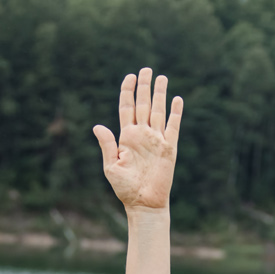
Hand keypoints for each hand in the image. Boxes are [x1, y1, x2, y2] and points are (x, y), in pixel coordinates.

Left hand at [94, 68, 182, 210]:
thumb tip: (97, 126)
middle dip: (144, 86)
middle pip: (143, 104)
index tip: (130, 76)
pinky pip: (173, 126)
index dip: (128, 91)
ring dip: (160, 94)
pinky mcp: (169, 148)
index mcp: (127, 137)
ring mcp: (156, 140)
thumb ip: (107, 145)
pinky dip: (176, 113)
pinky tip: (177, 100)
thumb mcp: (111, 166)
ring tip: (162, 77)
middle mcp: (142, 135)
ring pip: (158, 111)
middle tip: (146, 69)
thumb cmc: (125, 188)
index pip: (127, 107)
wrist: (144, 203)